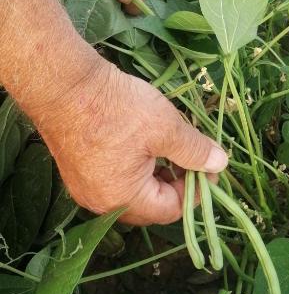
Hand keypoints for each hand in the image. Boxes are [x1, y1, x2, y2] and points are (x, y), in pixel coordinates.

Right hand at [35, 61, 228, 225]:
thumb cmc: (115, 108)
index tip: (209, 167)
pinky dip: (136, 169)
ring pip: (134, 192)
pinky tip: (147, 145)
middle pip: (152, 206)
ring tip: (172, 148)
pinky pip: (115, 180)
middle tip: (193, 158)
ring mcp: (85, 188)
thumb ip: (194, 150)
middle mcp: (101, 203)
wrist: (63, 83)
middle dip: (177, 184)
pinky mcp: (78, 171)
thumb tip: (220, 164)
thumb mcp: (166, 128)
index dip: (197, 191)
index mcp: (123, 200)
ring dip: (157, 175)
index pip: (172, 210)